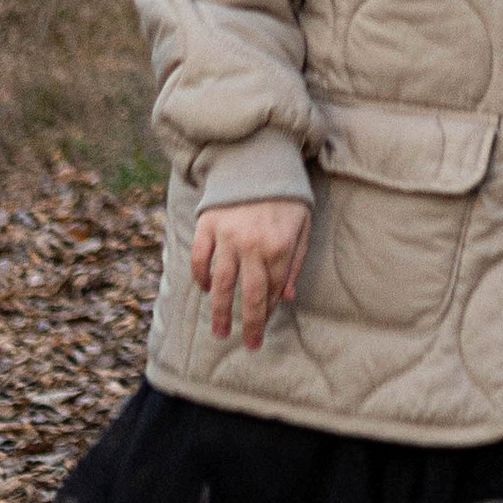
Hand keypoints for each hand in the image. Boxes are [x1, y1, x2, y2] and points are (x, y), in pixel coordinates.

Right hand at [191, 196, 309, 346]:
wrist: (259, 158)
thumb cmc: (286, 195)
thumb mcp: (302, 225)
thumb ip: (295, 261)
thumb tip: (287, 297)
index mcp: (279, 246)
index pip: (272, 289)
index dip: (269, 310)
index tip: (265, 326)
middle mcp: (251, 245)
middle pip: (248, 294)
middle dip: (249, 324)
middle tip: (248, 344)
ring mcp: (227, 236)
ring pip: (221, 283)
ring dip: (220, 311)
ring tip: (219, 331)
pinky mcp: (207, 224)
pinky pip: (199, 258)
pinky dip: (201, 276)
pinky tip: (207, 289)